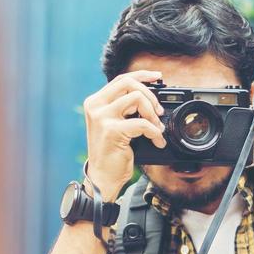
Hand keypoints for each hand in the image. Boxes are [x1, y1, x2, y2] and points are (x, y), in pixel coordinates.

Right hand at [82, 70, 166, 200]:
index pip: (121, 79)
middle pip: (128, 83)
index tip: (158, 77)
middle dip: (149, 95)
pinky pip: (142, 123)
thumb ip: (124, 108)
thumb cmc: (111, 153)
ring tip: (157, 128)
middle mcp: (95, 106)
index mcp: (95, 102)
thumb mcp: (115, 124)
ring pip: (137, 98)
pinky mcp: (112, 130)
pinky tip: (157, 141)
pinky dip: (154, 132)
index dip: (142, 75)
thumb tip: (149, 96)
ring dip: (152, 114)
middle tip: (159, 111)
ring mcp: (102, 117)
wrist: (102, 178)